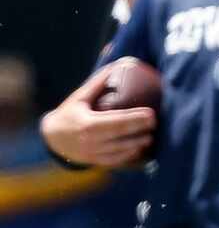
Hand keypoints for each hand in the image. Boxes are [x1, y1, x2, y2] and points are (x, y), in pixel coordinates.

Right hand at [39, 88, 154, 168]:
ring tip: (151, 136)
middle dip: (140, 131)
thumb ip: (99, 83)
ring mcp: (93, 154)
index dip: (134, 118)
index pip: (115, 122)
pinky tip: (142, 149)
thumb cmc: (70, 113)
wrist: (53, 138)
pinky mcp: (96, 162)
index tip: (151, 113)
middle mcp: (90, 142)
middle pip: (121, 138)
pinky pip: (117, 161)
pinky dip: (130, 156)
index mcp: (86, 125)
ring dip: (138, 144)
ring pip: (121, 152)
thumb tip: (120, 64)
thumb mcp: (80, 97)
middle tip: (156, 122)